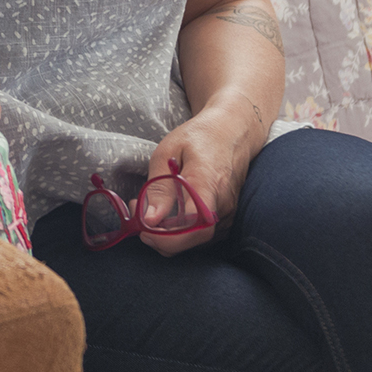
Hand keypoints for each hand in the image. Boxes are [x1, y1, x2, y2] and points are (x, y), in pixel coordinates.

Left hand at [138, 106, 264, 257]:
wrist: (232, 130)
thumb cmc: (199, 136)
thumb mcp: (168, 151)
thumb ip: (159, 187)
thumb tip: (149, 220)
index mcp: (209, 183)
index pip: (196, 226)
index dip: (169, 238)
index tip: (144, 230)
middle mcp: (223, 203)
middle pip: (194, 240)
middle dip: (161, 239)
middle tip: (138, 220)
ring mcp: (229, 212)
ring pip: (197, 241)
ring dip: (170, 237)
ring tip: (149, 214)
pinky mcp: (228, 216)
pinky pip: (203, 235)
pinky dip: (182, 234)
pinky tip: (167, 218)